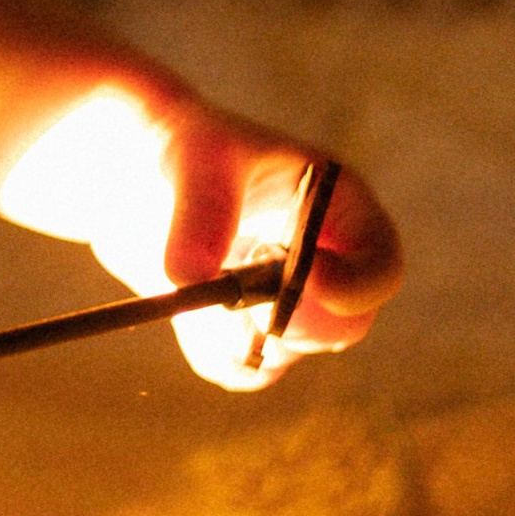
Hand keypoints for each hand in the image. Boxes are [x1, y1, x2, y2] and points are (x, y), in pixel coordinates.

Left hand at [158, 96, 403, 391]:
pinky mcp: (246, 327)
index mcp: (338, 207)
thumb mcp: (190, 160)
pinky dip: (213, 354)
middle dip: (290, 322)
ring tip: (192, 289)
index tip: (305, 282)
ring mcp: (287, 300)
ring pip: (287, 352)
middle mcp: (324, 260)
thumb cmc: (179, 146)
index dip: (356, 288)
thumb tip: (188, 278)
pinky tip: (184, 315)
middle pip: (344, 327)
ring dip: (238, 336)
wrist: (133, 170)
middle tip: (235, 298)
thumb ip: (198, 213)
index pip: (381, 267)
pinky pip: (244, 369)